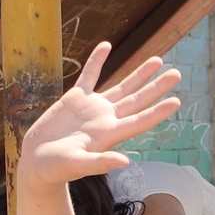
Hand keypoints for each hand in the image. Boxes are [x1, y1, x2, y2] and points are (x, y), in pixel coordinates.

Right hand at [18, 44, 182, 184]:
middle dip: (156, 87)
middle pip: (137, 100)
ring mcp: (92, 107)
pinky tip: (106, 45)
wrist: (38, 162)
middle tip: (176, 74)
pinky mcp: (74, 99)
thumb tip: (125, 162)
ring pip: (121, 86)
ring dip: (139, 74)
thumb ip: (99, 163)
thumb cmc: (56, 169)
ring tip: (158, 60)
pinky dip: (97, 60)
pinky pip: (89, 75)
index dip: (158, 112)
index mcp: (108, 135)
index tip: (176, 102)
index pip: (139, 121)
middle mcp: (105, 119)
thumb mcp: (76, 166)